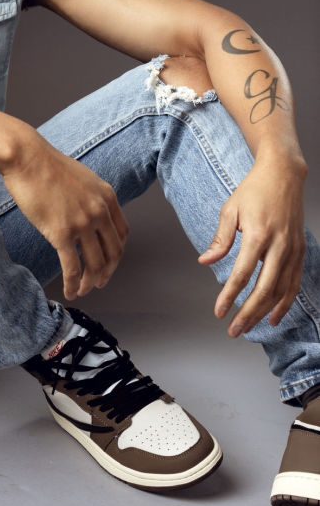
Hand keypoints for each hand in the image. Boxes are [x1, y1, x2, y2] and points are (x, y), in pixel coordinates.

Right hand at [2, 136, 128, 298]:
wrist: (27, 158)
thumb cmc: (46, 165)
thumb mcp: (81, 178)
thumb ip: (91, 197)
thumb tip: (88, 215)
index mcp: (107, 196)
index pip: (122, 233)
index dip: (117, 253)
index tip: (109, 262)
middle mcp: (99, 211)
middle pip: (113, 252)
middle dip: (107, 272)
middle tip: (100, 283)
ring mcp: (82, 223)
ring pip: (94, 264)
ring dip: (90, 283)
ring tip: (83, 291)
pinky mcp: (61, 233)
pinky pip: (73, 267)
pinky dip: (73, 284)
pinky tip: (70, 291)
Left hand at [198, 158, 306, 336]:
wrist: (283, 175)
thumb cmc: (253, 192)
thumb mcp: (231, 211)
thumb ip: (220, 240)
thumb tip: (205, 262)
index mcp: (258, 235)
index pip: (242, 274)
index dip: (230, 296)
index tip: (219, 312)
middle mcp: (279, 246)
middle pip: (264, 289)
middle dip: (248, 313)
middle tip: (233, 330)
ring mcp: (293, 250)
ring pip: (281, 291)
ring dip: (264, 312)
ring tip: (249, 327)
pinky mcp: (301, 251)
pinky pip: (294, 283)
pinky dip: (285, 302)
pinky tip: (274, 316)